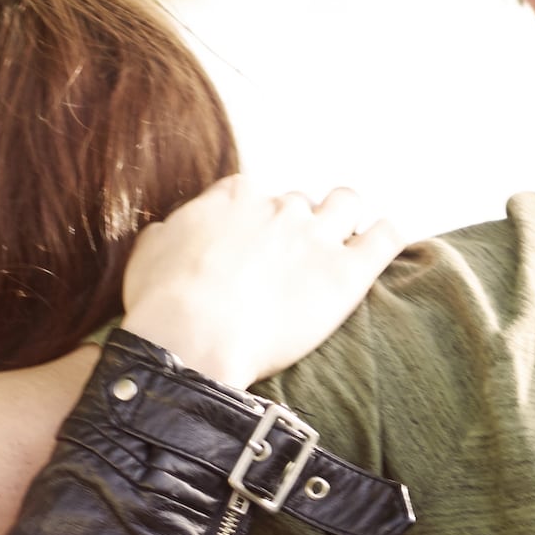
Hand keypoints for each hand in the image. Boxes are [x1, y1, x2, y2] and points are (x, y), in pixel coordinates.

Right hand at [119, 177, 412, 391]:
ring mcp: (315, 236)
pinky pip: (385, 237)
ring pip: (346, 203)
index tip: (251, 247)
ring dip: (345, 217)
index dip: (255, 220)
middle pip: (299, 203)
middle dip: (297, 227)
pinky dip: (387, 236)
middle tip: (289, 263)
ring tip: (341, 243)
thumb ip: (167, 233)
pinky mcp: (345, 273)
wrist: (192, 340)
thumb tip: (170, 231)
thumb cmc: (163, 304)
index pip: (256, 194)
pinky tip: (382, 243)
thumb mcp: (147, 254)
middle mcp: (279, 208)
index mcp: (234, 198)